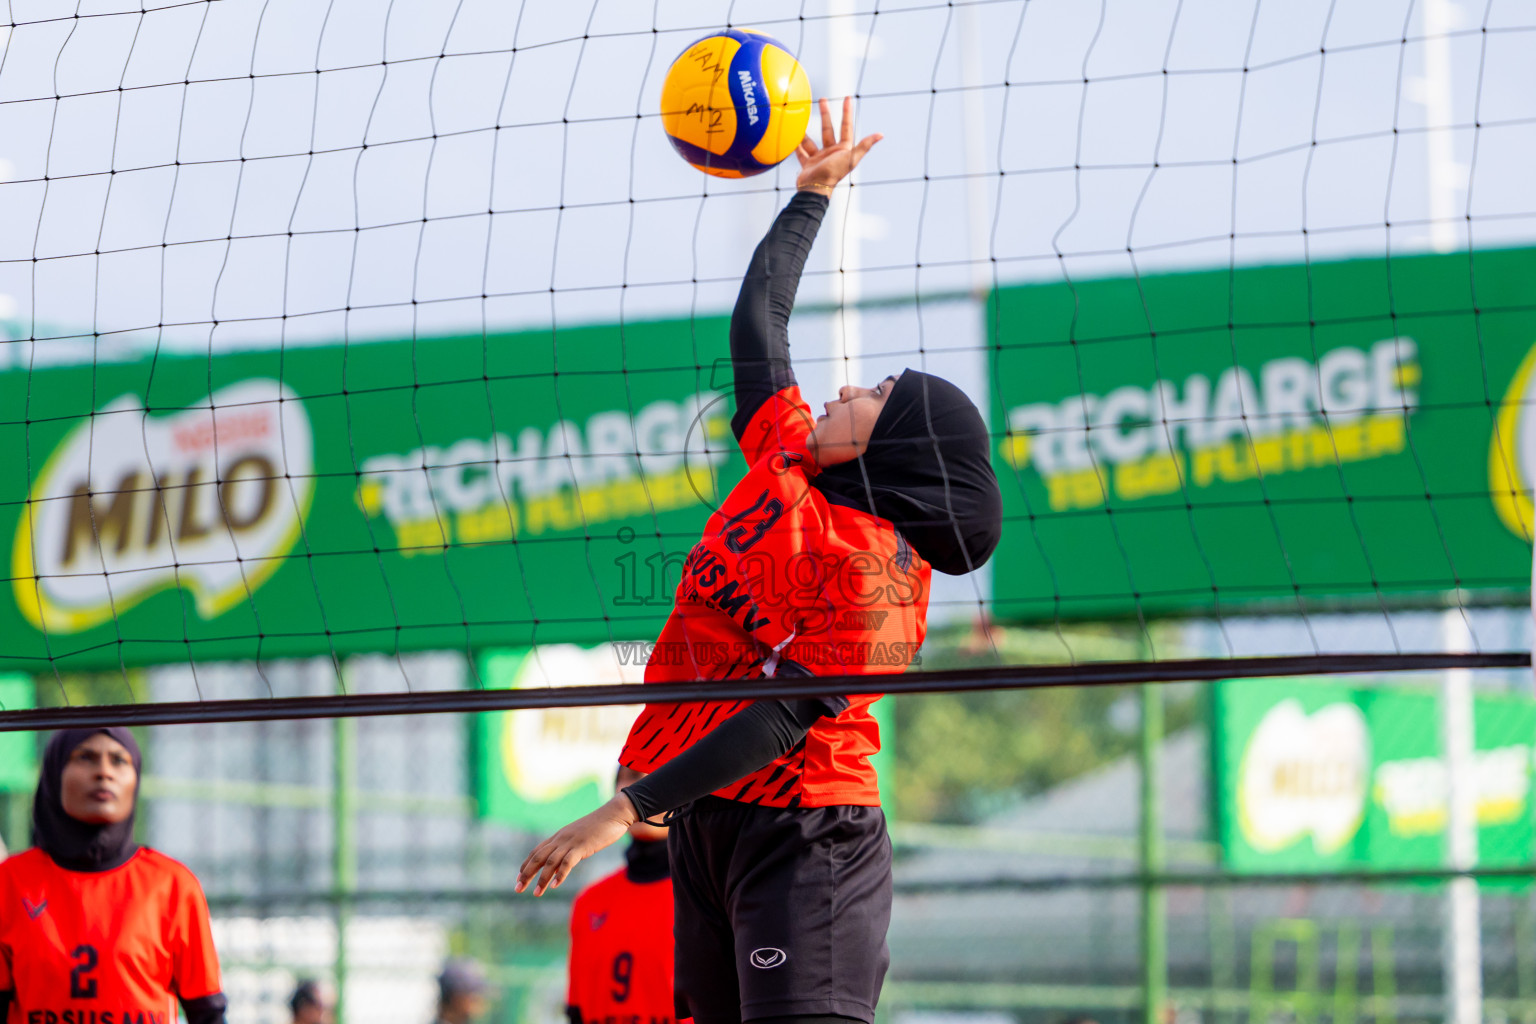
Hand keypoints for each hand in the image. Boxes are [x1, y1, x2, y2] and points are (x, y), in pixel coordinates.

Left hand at [515, 793, 638, 895]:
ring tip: (536, 893)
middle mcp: (561, 838)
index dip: (526, 865)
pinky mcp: (582, 846)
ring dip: (542, 879)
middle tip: (518, 889)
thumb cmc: (600, 826)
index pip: (537, 851)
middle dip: (527, 874)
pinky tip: (555, 885)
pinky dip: (560, 875)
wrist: (615, 814)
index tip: (519, 878)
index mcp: (560, 836)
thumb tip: (562, 862)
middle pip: (538, 857)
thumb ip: (570, 847)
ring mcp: (571, 842)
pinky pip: (567, 862)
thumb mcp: (580, 837)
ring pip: (550, 862)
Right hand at [795, 97, 881, 191]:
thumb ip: (865, 145)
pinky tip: (791, 136)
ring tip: (800, 119)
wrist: (815, 188)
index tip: (848, 98)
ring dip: (806, 130)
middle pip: (828, 129)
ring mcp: (819, 157)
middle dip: (826, 114)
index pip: (846, 126)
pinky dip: (795, 145)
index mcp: (843, 149)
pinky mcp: (808, 164)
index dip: (847, 112)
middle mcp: (832, 152)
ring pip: (811, 140)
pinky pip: (800, 152)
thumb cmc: (834, 173)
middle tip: (823, 99)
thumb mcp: (851, 157)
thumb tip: (881, 134)